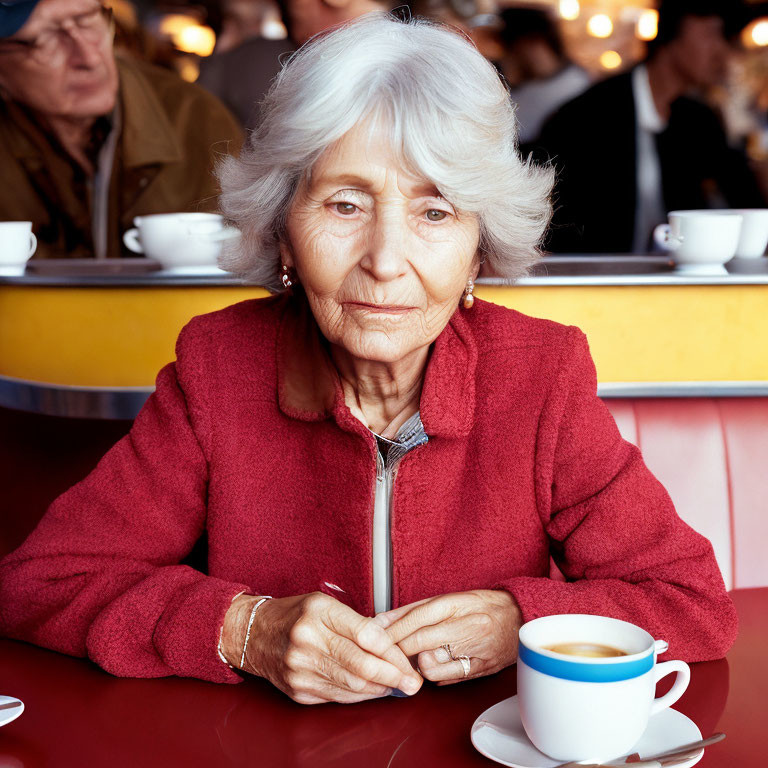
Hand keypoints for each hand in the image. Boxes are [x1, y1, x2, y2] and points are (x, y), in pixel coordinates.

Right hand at [221, 592, 422, 703]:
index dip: (393, 653)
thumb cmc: (294, 614)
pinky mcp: (298, 690)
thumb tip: (392, 645)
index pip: (366, 635)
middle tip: (412, 682)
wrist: (253, 633)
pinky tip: (372, 690)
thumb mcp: (324, 603)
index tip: (409, 662)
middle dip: (393, 676)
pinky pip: (337, 696)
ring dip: (379, 689)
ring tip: (397, 686)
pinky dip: (359, 695)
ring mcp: (300, 668)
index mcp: (318, 612)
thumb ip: (356, 622)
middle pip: (361, 665)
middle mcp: (307, 640)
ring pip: (352, 685)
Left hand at [373, 590, 521, 684]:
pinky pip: (446, 678)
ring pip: (430, 666)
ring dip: (416, 664)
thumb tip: (383, 620)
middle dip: (398, 649)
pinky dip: (433, 674)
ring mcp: (475, 651)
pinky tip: (433, 665)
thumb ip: (414, 609)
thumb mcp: (448, 598)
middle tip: (387, 650)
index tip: (377, 636)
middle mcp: (466, 627)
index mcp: (457, 605)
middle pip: (420, 642)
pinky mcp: (480, 670)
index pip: (416, 619)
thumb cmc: (482, 605)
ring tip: (415, 658)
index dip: (393, 630)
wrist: (519, 618)